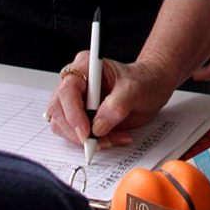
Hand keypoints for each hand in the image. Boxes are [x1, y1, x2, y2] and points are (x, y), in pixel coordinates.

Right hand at [45, 52, 175, 147]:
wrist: (151, 88)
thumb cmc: (143, 80)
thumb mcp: (135, 89)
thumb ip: (117, 105)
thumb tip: (98, 126)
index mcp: (86, 66)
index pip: (67, 90)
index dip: (73, 113)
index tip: (87, 131)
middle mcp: (76, 82)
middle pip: (58, 110)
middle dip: (76, 130)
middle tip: (97, 142)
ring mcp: (75, 101)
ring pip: (62, 125)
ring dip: (84, 139)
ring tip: (111, 139)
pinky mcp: (80, 117)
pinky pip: (74, 134)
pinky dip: (90, 142)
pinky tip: (111, 139)